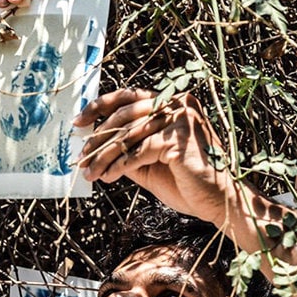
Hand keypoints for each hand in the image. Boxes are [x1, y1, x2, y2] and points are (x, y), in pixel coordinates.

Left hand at [74, 89, 239, 228]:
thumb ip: (125, 148)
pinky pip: (139, 151)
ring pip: (129, 135)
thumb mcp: (147, 162)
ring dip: (104, 157)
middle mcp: (177, 103)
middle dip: (97, 140)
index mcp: (171, 102)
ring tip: (90, 173)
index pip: (128, 96)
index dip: (99, 106)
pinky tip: (109, 177)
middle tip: (80, 159)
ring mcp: (180, 119)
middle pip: (124, 116)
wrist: (217, 200)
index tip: (78, 122)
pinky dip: (120, 166)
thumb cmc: (185, 181)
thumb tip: (92, 146)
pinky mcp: (179, 139)